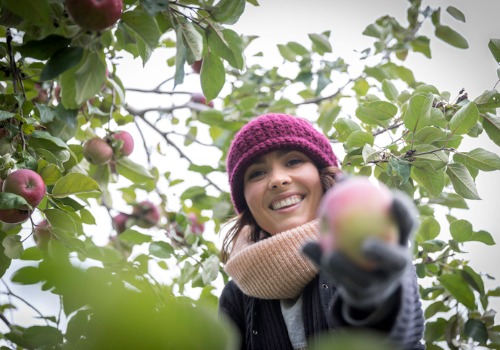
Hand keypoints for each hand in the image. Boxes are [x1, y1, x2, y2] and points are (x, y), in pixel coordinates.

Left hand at [302, 189, 417, 308]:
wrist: (366, 276)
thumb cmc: (364, 235)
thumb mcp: (361, 220)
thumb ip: (351, 200)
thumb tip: (339, 177)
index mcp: (401, 241)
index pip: (408, 226)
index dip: (404, 213)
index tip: (390, 198)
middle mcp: (397, 265)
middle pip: (397, 262)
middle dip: (384, 254)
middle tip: (365, 244)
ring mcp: (382, 284)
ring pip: (366, 280)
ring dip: (348, 269)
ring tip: (331, 255)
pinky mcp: (363, 296)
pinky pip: (343, 285)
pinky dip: (327, 269)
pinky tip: (309, 250)